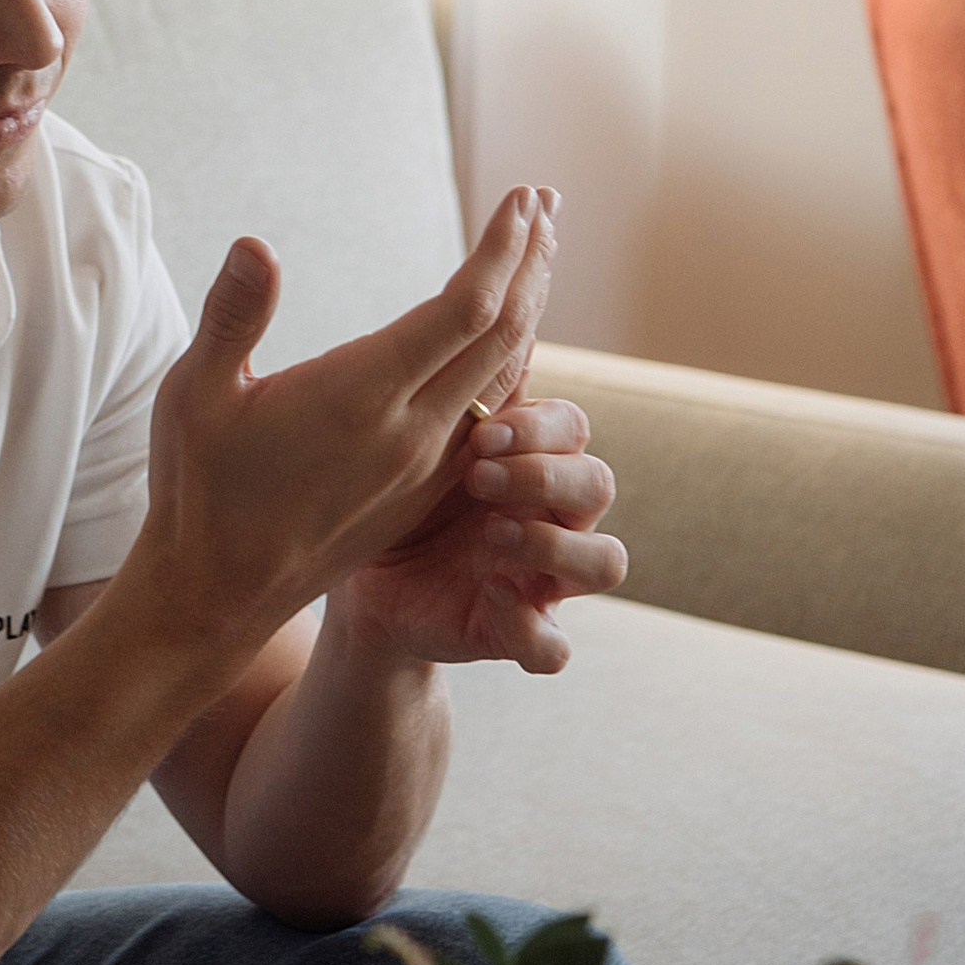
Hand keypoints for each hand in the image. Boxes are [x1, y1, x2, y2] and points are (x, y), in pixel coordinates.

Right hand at [124, 186, 561, 677]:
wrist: (218, 594)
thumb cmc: (197, 488)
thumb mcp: (193, 394)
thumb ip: (231, 316)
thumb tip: (253, 244)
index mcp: (362, 398)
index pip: (464, 309)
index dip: (502, 249)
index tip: (522, 198)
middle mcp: (410, 433)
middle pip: (503, 334)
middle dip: (530, 262)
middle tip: (546, 202)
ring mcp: (424, 466)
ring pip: (503, 375)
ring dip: (527, 307)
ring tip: (538, 252)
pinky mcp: (421, 490)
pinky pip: (486, 413)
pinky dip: (506, 359)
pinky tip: (503, 335)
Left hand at [331, 379, 625, 674]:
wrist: (359, 586)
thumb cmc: (397, 500)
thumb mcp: (418, 447)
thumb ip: (464, 395)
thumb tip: (498, 318)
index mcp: (532, 462)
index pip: (571, 428)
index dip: (540, 428)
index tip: (482, 431)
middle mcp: (553, 516)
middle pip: (597, 484)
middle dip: (544, 475)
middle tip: (479, 476)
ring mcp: (544, 579)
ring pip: (605, 561)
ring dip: (558, 546)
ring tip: (495, 535)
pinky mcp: (521, 635)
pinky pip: (555, 646)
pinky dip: (536, 632)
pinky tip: (496, 605)